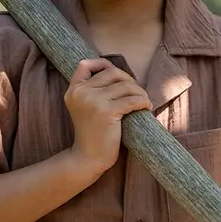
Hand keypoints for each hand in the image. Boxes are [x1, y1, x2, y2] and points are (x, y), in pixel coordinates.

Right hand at [65, 58, 151, 174]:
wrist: (87, 158)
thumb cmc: (93, 132)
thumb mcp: (84, 106)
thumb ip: (93, 89)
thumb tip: (118, 72)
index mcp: (74, 90)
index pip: (84, 65)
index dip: (102, 63)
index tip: (116, 74)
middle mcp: (81, 92)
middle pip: (112, 72)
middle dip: (129, 80)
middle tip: (137, 92)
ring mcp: (93, 101)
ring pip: (126, 85)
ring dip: (140, 92)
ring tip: (144, 101)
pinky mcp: (107, 111)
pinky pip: (132, 99)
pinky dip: (144, 101)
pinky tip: (146, 107)